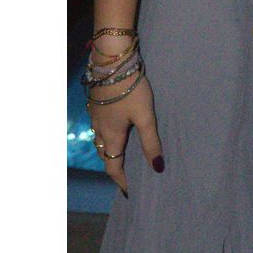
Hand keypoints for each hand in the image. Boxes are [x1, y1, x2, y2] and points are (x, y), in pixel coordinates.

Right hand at [88, 70, 162, 193]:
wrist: (111, 62)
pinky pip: (98, 126)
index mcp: (111, 136)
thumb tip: (158, 168)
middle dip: (114, 165)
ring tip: (122, 152)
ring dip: (109, 149)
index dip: (121, 180)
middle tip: (127, 173)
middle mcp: (99, 129)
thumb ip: (151, 141)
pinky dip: (106, 134)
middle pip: (104, 154)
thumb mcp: (145, 116)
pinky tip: (115, 126)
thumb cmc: (130, 89)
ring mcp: (95, 115)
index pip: (113, 166)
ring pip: (100, 140)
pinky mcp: (95, 103)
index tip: (129, 191)